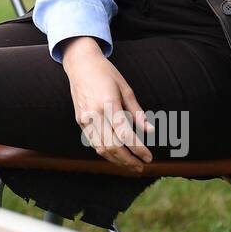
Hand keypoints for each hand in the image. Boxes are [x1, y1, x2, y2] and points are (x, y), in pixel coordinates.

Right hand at [63, 38, 153, 170]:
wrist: (81, 64)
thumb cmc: (107, 74)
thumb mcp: (126, 89)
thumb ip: (137, 112)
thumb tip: (151, 131)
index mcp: (108, 103)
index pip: (125, 134)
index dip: (138, 149)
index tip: (149, 157)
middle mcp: (94, 113)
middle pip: (112, 146)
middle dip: (128, 160)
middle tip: (141, 166)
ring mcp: (85, 118)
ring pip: (101, 148)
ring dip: (117, 160)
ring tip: (131, 165)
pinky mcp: (80, 120)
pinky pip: (93, 142)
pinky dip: (106, 152)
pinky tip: (117, 155)